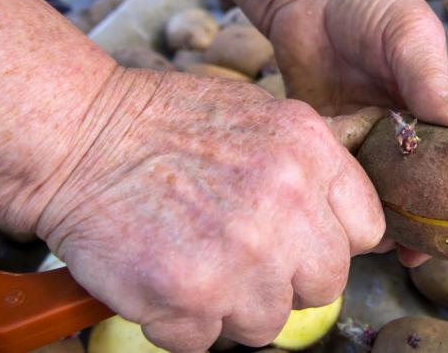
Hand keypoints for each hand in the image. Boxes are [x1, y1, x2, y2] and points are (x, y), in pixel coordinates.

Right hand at [35, 69, 384, 351]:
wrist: (82, 137)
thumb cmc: (165, 124)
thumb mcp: (260, 117)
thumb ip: (310, 169)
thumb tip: (339, 223)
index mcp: (309, 153)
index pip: (365, 230)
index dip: (332, 242)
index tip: (303, 242)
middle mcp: (287, 204)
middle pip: (325, 284)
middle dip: (286, 278)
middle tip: (242, 254)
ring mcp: (242, 255)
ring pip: (267, 322)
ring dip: (233, 304)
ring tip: (196, 261)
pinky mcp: (191, 297)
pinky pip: (207, 340)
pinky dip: (184, 320)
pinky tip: (165, 276)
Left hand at [258, 0, 447, 265]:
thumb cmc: (370, 2)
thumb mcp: (409, 34)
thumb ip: (433, 79)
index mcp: (436, 105)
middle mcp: (405, 127)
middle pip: (424, 183)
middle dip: (428, 221)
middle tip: (424, 254)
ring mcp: (367, 135)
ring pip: (382, 188)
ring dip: (385, 217)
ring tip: (386, 248)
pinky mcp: (330, 137)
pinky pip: (340, 175)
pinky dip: (344, 197)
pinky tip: (344, 219)